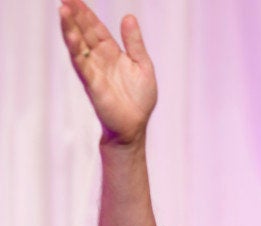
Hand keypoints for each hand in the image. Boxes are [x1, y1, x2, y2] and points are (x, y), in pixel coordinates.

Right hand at [59, 0, 157, 145]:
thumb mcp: (142, 65)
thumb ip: (134, 43)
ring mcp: (94, 71)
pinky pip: (82, 64)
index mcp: (112, 53)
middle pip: (85, 33)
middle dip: (76, 16)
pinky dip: (76, 49)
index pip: (96, 29)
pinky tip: (71, 35)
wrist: (135, 125)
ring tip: (64, 9)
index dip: (87, 14)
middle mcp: (100, 60)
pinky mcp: (93, 84)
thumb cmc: (139, 98)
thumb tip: (128, 16)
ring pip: (79, 45)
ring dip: (71, 28)